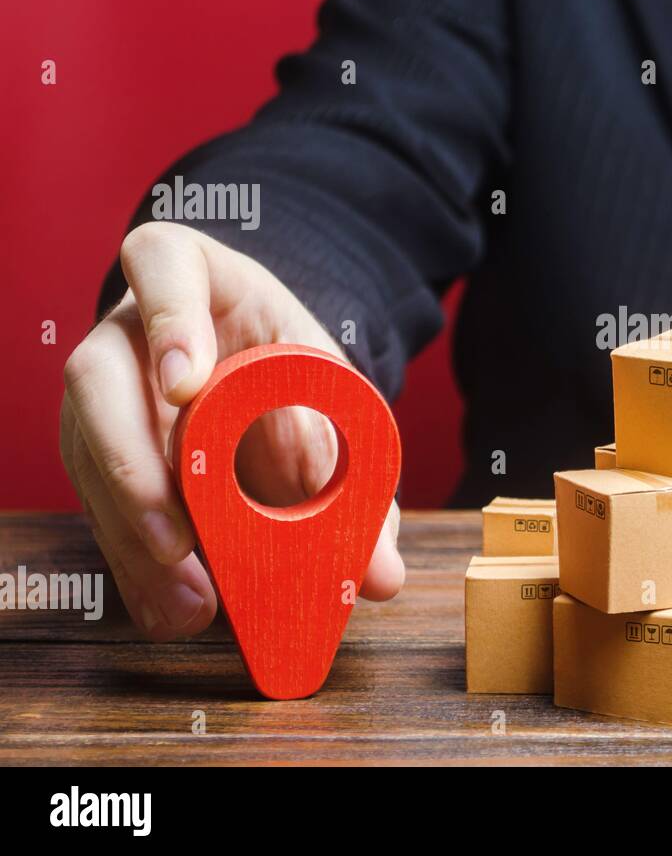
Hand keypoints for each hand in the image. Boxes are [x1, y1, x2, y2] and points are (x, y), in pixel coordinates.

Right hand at [59, 222, 403, 640]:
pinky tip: (172, 607)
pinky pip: (99, 504)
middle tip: (178, 538)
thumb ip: (360, 471)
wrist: (261, 370)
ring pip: (90, 454)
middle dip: (133, 464)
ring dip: (135, 535)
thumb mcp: (335, 397)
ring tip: (191, 599)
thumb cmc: (292, 369)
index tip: (187, 386)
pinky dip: (136, 562)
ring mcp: (102, 390)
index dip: (168, 320)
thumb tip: (382, 575)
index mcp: (197, 276)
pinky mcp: (94, 448)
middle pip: (99, 379)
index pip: (163, 263)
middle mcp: (130, 329)